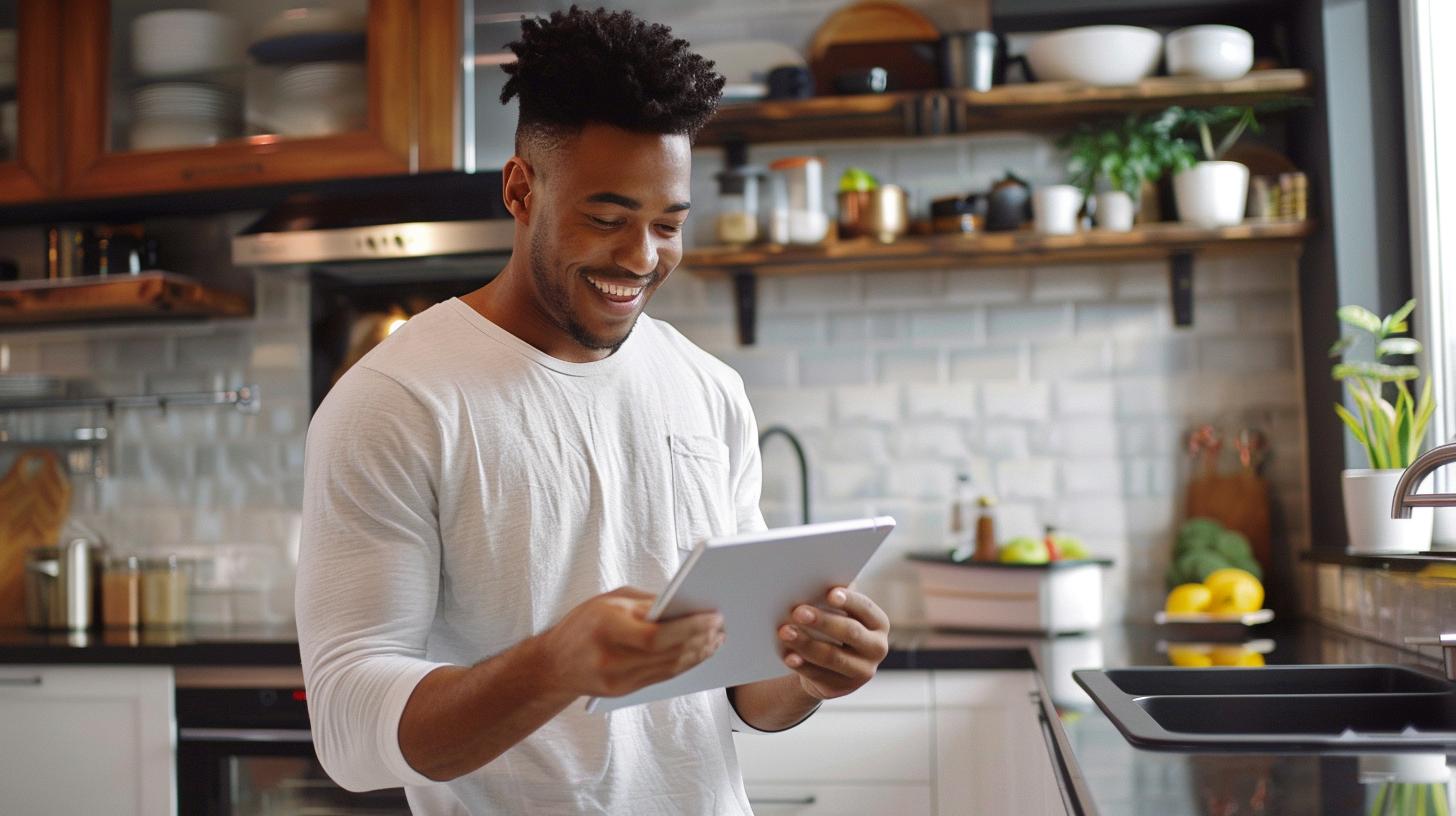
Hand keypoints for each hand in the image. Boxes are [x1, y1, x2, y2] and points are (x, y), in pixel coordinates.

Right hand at [541, 587, 725, 698]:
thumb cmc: (582, 624)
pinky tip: (699, 653)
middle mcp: (611, 658)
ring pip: (670, 668)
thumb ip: (646, 603)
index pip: (656, 634)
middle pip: (668, 653)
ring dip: (698, 654)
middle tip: (722, 626)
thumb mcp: (609, 601)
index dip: (689, 627)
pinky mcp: (625, 691)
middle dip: (700, 639)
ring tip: (717, 639)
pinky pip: (663, 677)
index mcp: (605, 627)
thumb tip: (685, 604)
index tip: (714, 616)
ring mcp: (618, 680)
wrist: (552, 665)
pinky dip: (684, 664)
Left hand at [777, 587, 889, 700]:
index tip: (829, 593)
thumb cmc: (832, 627)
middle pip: (850, 632)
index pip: (865, 608)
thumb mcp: (838, 613)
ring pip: (832, 656)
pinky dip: (802, 665)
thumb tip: (814, 583)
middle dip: (823, 621)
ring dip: (806, 643)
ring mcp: (862, 672)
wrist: (828, 667)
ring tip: (785, 632)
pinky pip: (819, 675)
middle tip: (797, 611)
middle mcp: (877, 648)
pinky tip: (788, 657)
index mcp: (878, 623)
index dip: (849, 600)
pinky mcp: (842, 688)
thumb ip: (833, 600)